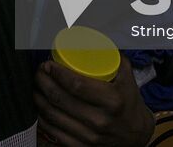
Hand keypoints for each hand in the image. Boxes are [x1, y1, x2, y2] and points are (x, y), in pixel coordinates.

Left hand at [34, 59, 154, 146]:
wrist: (136, 134)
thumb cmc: (128, 100)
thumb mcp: (126, 76)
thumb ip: (112, 55)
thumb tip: (91, 36)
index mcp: (112, 101)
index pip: (76, 85)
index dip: (57, 73)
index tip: (48, 64)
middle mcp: (100, 121)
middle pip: (61, 99)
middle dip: (43, 82)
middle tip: (39, 72)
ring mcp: (90, 137)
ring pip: (54, 116)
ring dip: (39, 99)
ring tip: (36, 87)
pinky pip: (54, 133)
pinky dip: (43, 119)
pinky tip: (40, 107)